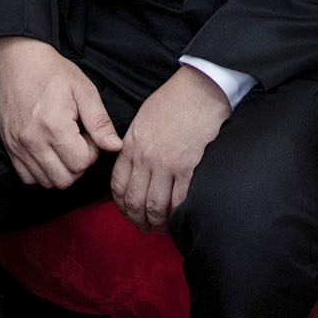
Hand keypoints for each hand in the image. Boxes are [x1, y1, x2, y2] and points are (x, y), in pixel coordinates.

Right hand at [0, 36, 124, 190]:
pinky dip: (41, 172)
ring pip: (47, 182)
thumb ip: (100, 122)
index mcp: (54, 125)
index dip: (92, 152)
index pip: (81, 164)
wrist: (20, 62)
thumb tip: (115, 147)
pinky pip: (27, 177)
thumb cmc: (54, 74)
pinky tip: (49, 152)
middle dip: (78, 165)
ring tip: (63, 145)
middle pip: (65, 180)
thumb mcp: (84, 90)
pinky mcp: (9, 148)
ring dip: (61, 170)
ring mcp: (18, 146)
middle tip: (78, 141)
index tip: (88, 134)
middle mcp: (33, 140)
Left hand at [112, 65, 232, 227]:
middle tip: (144, 227)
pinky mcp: (188, 166)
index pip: (118, 185)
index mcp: (131, 146)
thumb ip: (135, 144)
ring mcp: (166, 164)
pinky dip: (178, 213)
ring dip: (156, 222)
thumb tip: (135, 164)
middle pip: (134, 200)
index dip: (121, 205)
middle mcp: (145, 158)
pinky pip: (179, 199)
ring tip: (161, 228)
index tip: (128, 212)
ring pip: (155, 205)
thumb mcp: (143, 119)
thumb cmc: (174, 99)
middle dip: (137, 219)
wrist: (200, 89)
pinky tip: (179, 217)